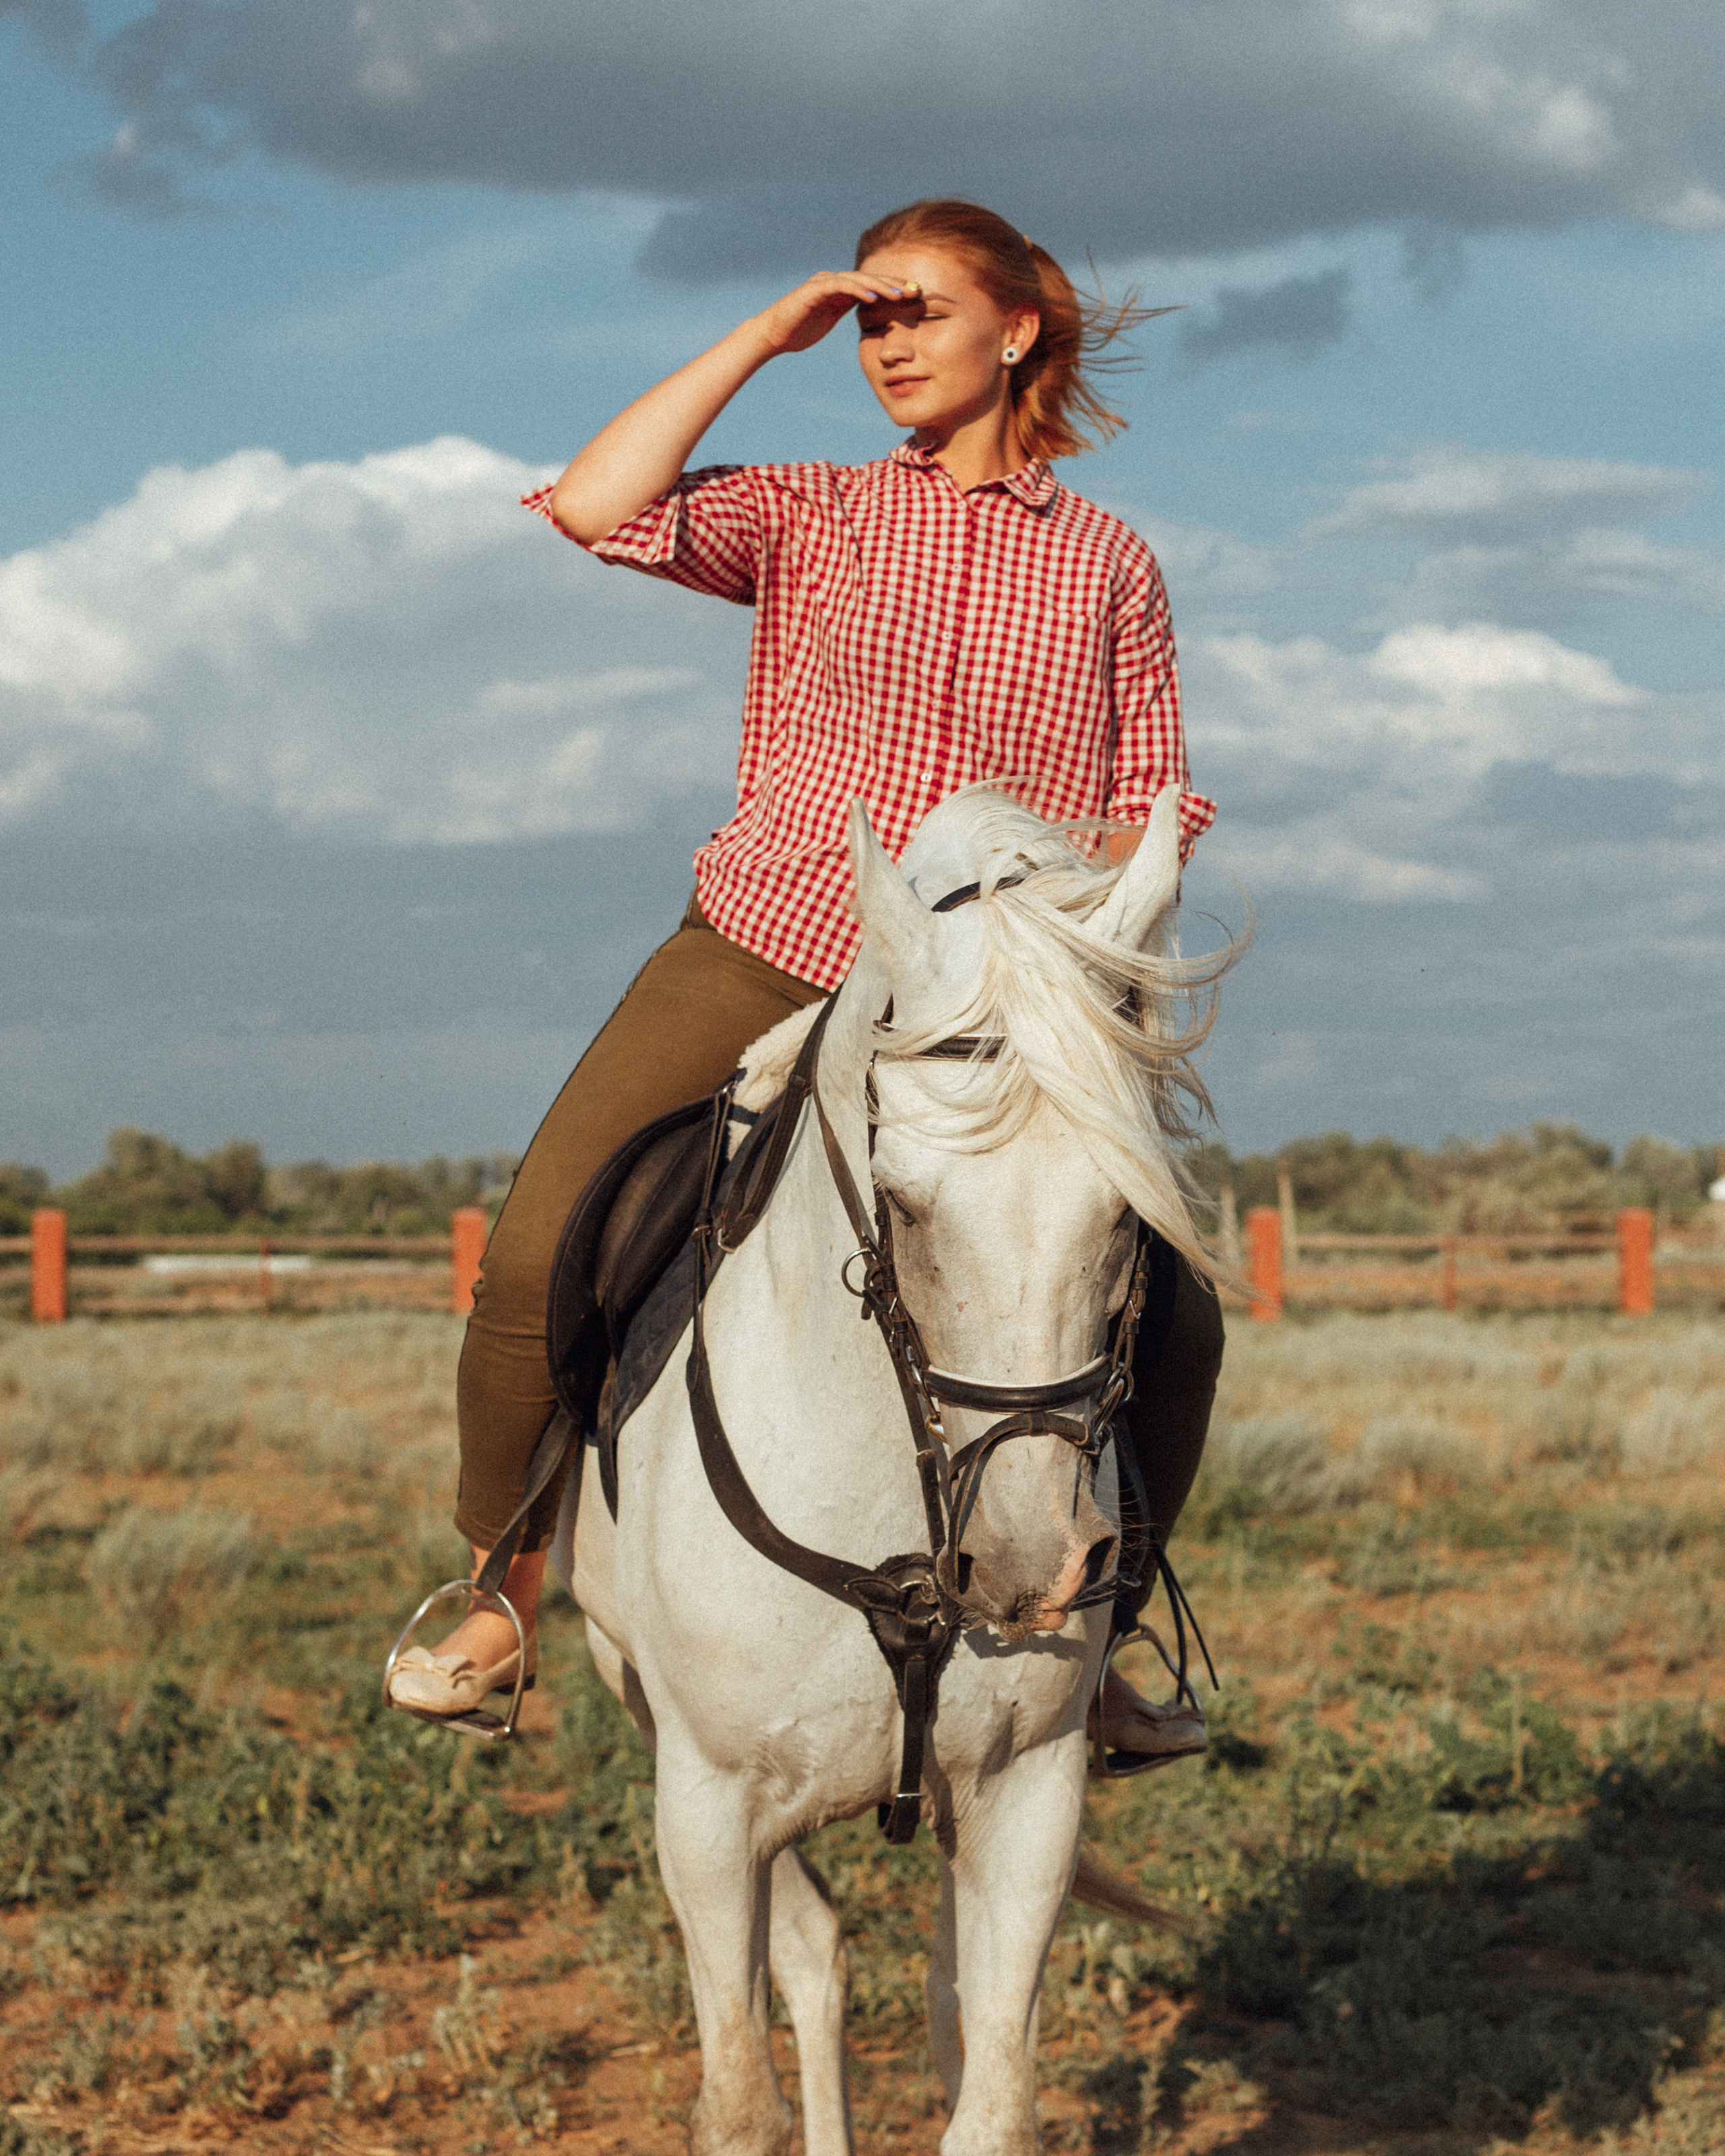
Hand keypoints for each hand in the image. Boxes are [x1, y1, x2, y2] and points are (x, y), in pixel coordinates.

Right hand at [748, 270, 918, 355]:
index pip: (872, 286)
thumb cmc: (800, 330)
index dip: (894, 289)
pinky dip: (857, 290)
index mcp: (841, 290)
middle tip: (916, 291)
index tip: (915, 297)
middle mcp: (834, 281)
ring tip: (900, 295)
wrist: (773, 335)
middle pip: (870, 278)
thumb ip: (846, 311)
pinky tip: (873, 297)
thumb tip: (869, 314)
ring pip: (858, 279)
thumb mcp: (830, 319)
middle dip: (894, 284)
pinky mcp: (814, 290)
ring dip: (881, 286)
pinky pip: (840, 286)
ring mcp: (824, 283)